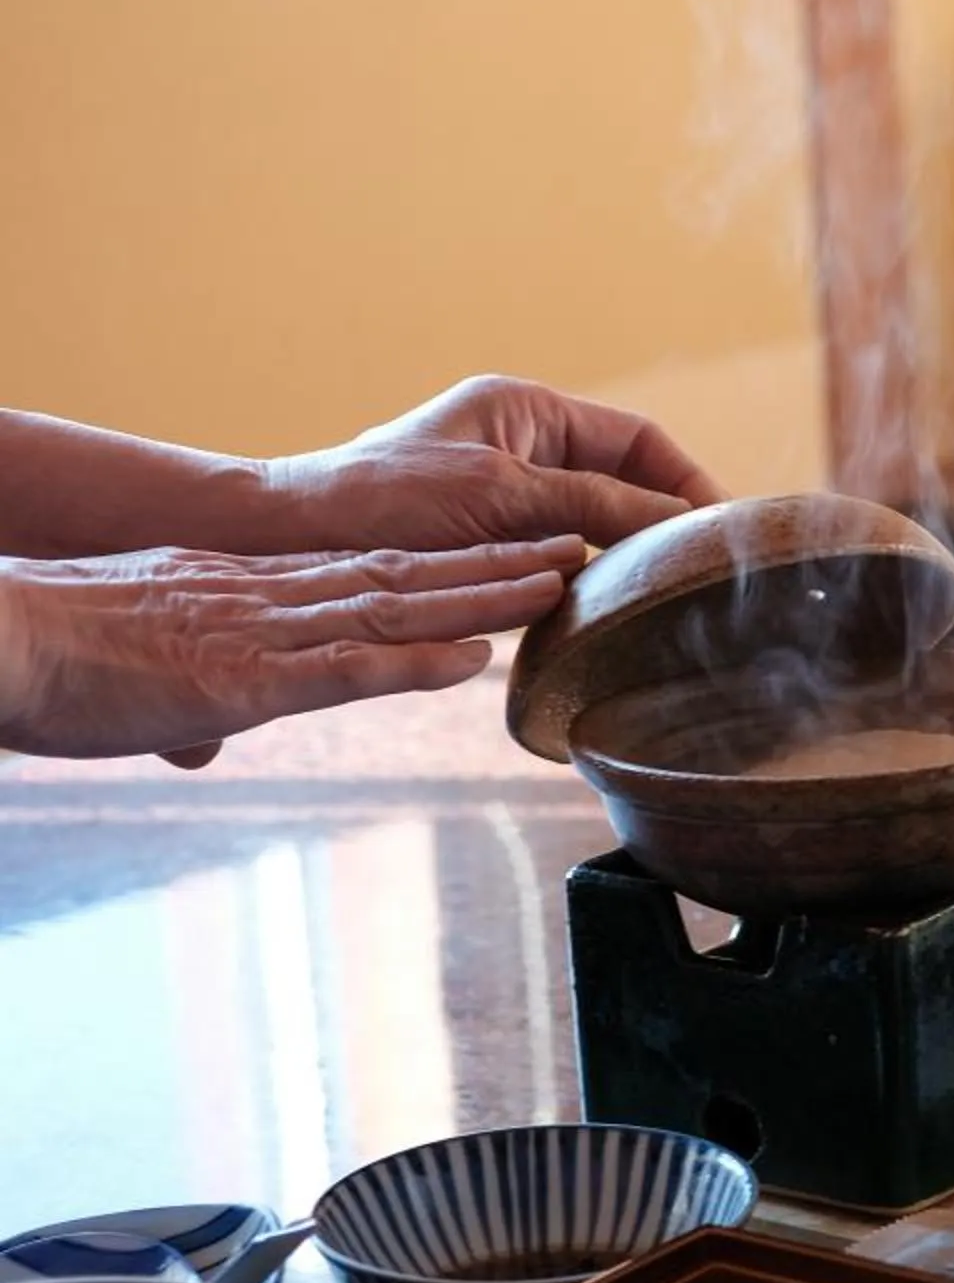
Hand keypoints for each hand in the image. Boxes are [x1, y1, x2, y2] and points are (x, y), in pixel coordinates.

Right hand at [0, 539, 586, 765]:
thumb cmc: (43, 659)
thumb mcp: (139, 663)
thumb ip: (190, 691)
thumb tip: (203, 733)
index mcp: (240, 590)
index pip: (363, 571)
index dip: (444, 563)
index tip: (507, 555)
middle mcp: (264, 599)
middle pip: (402, 574)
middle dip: (491, 564)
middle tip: (572, 550)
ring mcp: (257, 635)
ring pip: (394, 607)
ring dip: (482, 596)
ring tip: (558, 582)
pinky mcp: (239, 682)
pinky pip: (342, 669)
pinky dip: (413, 662)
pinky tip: (473, 658)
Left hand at [265, 377, 726, 554]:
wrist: (291, 544)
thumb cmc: (379, 502)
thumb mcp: (500, 495)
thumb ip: (593, 503)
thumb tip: (679, 523)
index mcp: (528, 411)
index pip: (638, 440)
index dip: (688, 480)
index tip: (724, 528)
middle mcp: (524, 448)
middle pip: (625, 482)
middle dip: (666, 522)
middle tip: (707, 571)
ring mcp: (506, 499)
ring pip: (597, 527)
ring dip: (630, 558)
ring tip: (670, 596)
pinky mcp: (489, 547)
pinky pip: (562, 561)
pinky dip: (591, 584)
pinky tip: (612, 614)